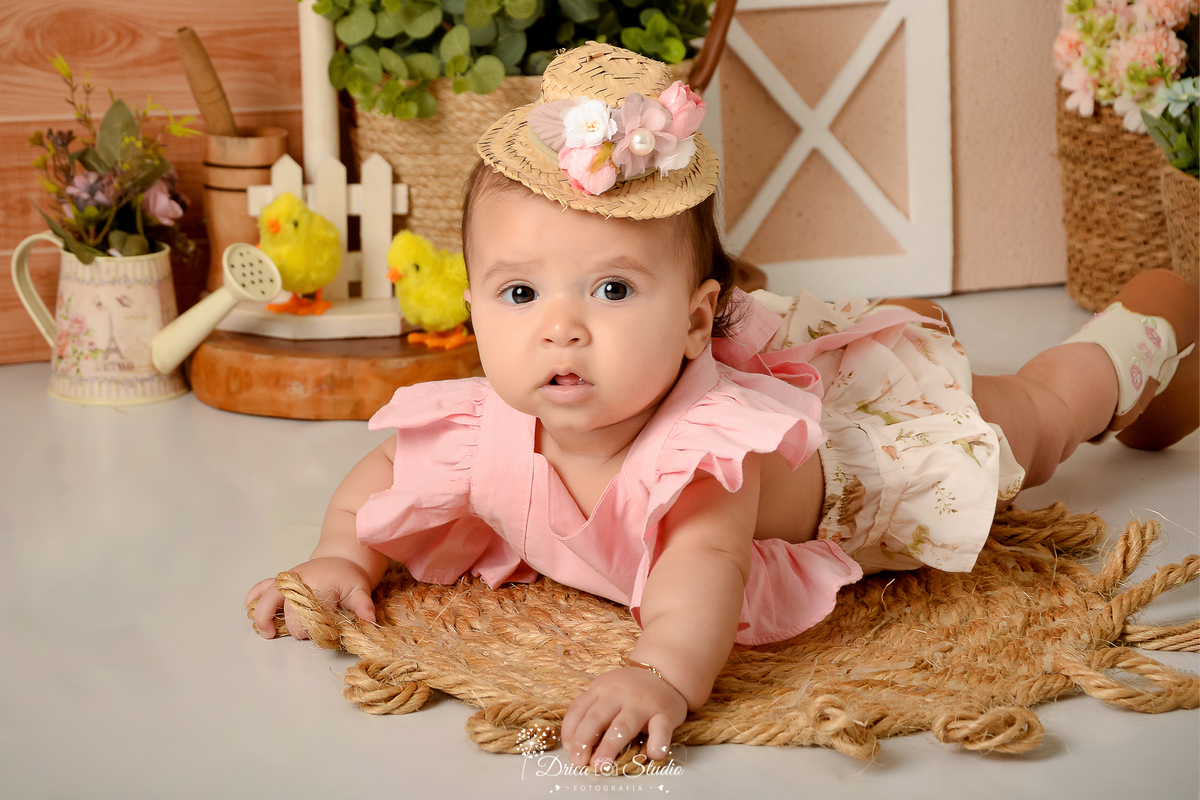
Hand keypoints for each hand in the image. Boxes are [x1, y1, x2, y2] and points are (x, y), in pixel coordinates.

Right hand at [245, 556, 377, 639]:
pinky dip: (253, 599)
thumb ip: (363, 605)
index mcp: (317, 585)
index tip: (326, 634)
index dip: (316, 630)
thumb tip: (369, 622)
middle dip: (299, 629)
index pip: (310, 616)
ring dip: (266, 617)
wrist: (341, 558)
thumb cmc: (348, 576)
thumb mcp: (359, 588)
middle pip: (290, 615)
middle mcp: (297, 582)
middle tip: (310, 633)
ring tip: (269, 633)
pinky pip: (260, 588)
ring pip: (267, 600)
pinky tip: (251, 611)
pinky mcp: (279, 581)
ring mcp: (286, 581)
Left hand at [561, 666, 686, 770]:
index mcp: (601, 689)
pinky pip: (661, 730)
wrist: (665, 671)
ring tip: (602, 765)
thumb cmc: (631, 690)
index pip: (579, 709)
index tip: (570, 751)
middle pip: (597, 718)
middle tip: (579, 762)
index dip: (570, 731)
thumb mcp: (606, 692)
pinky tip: (652, 755)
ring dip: (610, 746)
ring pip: (623, 725)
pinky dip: (657, 743)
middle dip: (584, 741)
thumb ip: (591, 713)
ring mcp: (643, 704)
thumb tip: (574, 747)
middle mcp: (619, 694)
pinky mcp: (665, 713)